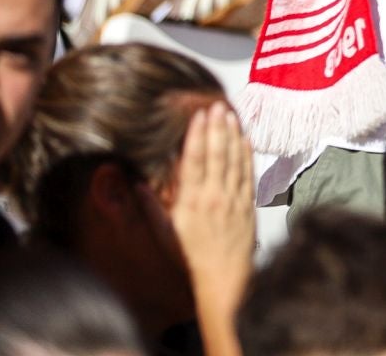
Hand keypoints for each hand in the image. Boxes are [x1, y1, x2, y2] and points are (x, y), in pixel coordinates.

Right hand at [169, 103, 255, 313]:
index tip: (198, 116)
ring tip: (230, 114)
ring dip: (233, 135)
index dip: (197, 136)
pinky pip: (248, 174)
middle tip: (216, 105)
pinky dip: (248, 155)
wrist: (223, 280)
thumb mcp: (164, 235)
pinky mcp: (248, 205)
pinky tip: (245, 139)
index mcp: (191, 203)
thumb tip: (137, 184)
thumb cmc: (189, 259)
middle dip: (216, 128)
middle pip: (217, 155)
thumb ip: (151, 208)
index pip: (194, 162)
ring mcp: (234, 200)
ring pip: (235, 160)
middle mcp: (214, 197)